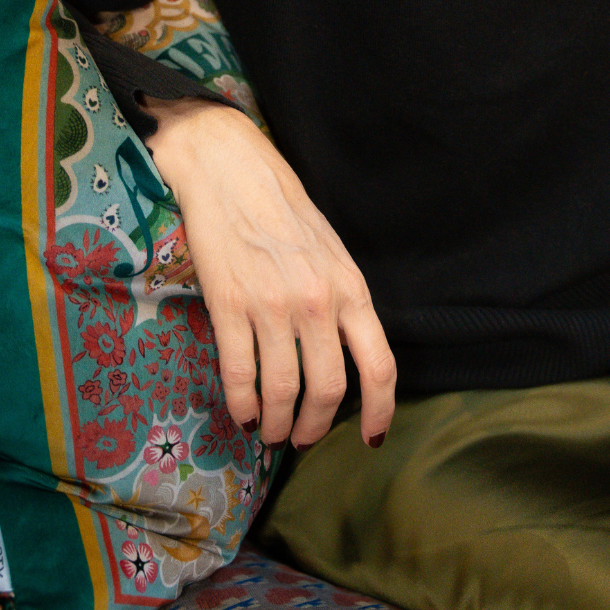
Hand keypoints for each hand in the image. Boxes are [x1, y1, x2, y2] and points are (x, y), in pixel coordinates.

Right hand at [146, 98, 395, 450]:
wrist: (232, 171)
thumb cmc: (285, 212)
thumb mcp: (332, 255)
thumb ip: (342, 304)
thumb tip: (342, 361)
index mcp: (351, 288)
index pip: (379, 366)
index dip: (378, 411)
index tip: (369, 438)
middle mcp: (318, 301)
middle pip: (328, 390)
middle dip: (315, 427)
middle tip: (302, 438)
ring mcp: (273, 305)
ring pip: (283, 392)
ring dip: (277, 424)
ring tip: (271, 431)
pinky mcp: (230, 305)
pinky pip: (239, 376)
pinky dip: (242, 405)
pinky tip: (242, 413)